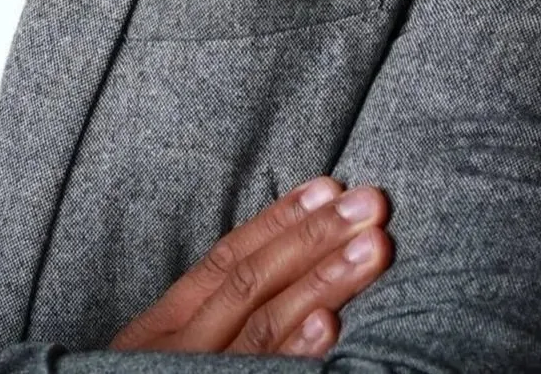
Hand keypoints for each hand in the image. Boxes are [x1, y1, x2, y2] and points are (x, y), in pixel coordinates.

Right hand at [109, 177, 391, 357]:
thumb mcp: (167, 354)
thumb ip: (214, 316)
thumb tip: (282, 266)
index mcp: (168, 323)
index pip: (229, 258)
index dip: (279, 220)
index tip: (328, 186)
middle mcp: (181, 347)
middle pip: (253, 282)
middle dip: (316, 237)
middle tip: (372, 202)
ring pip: (265, 325)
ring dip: (324, 282)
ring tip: (373, 247)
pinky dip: (296, 352)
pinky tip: (331, 327)